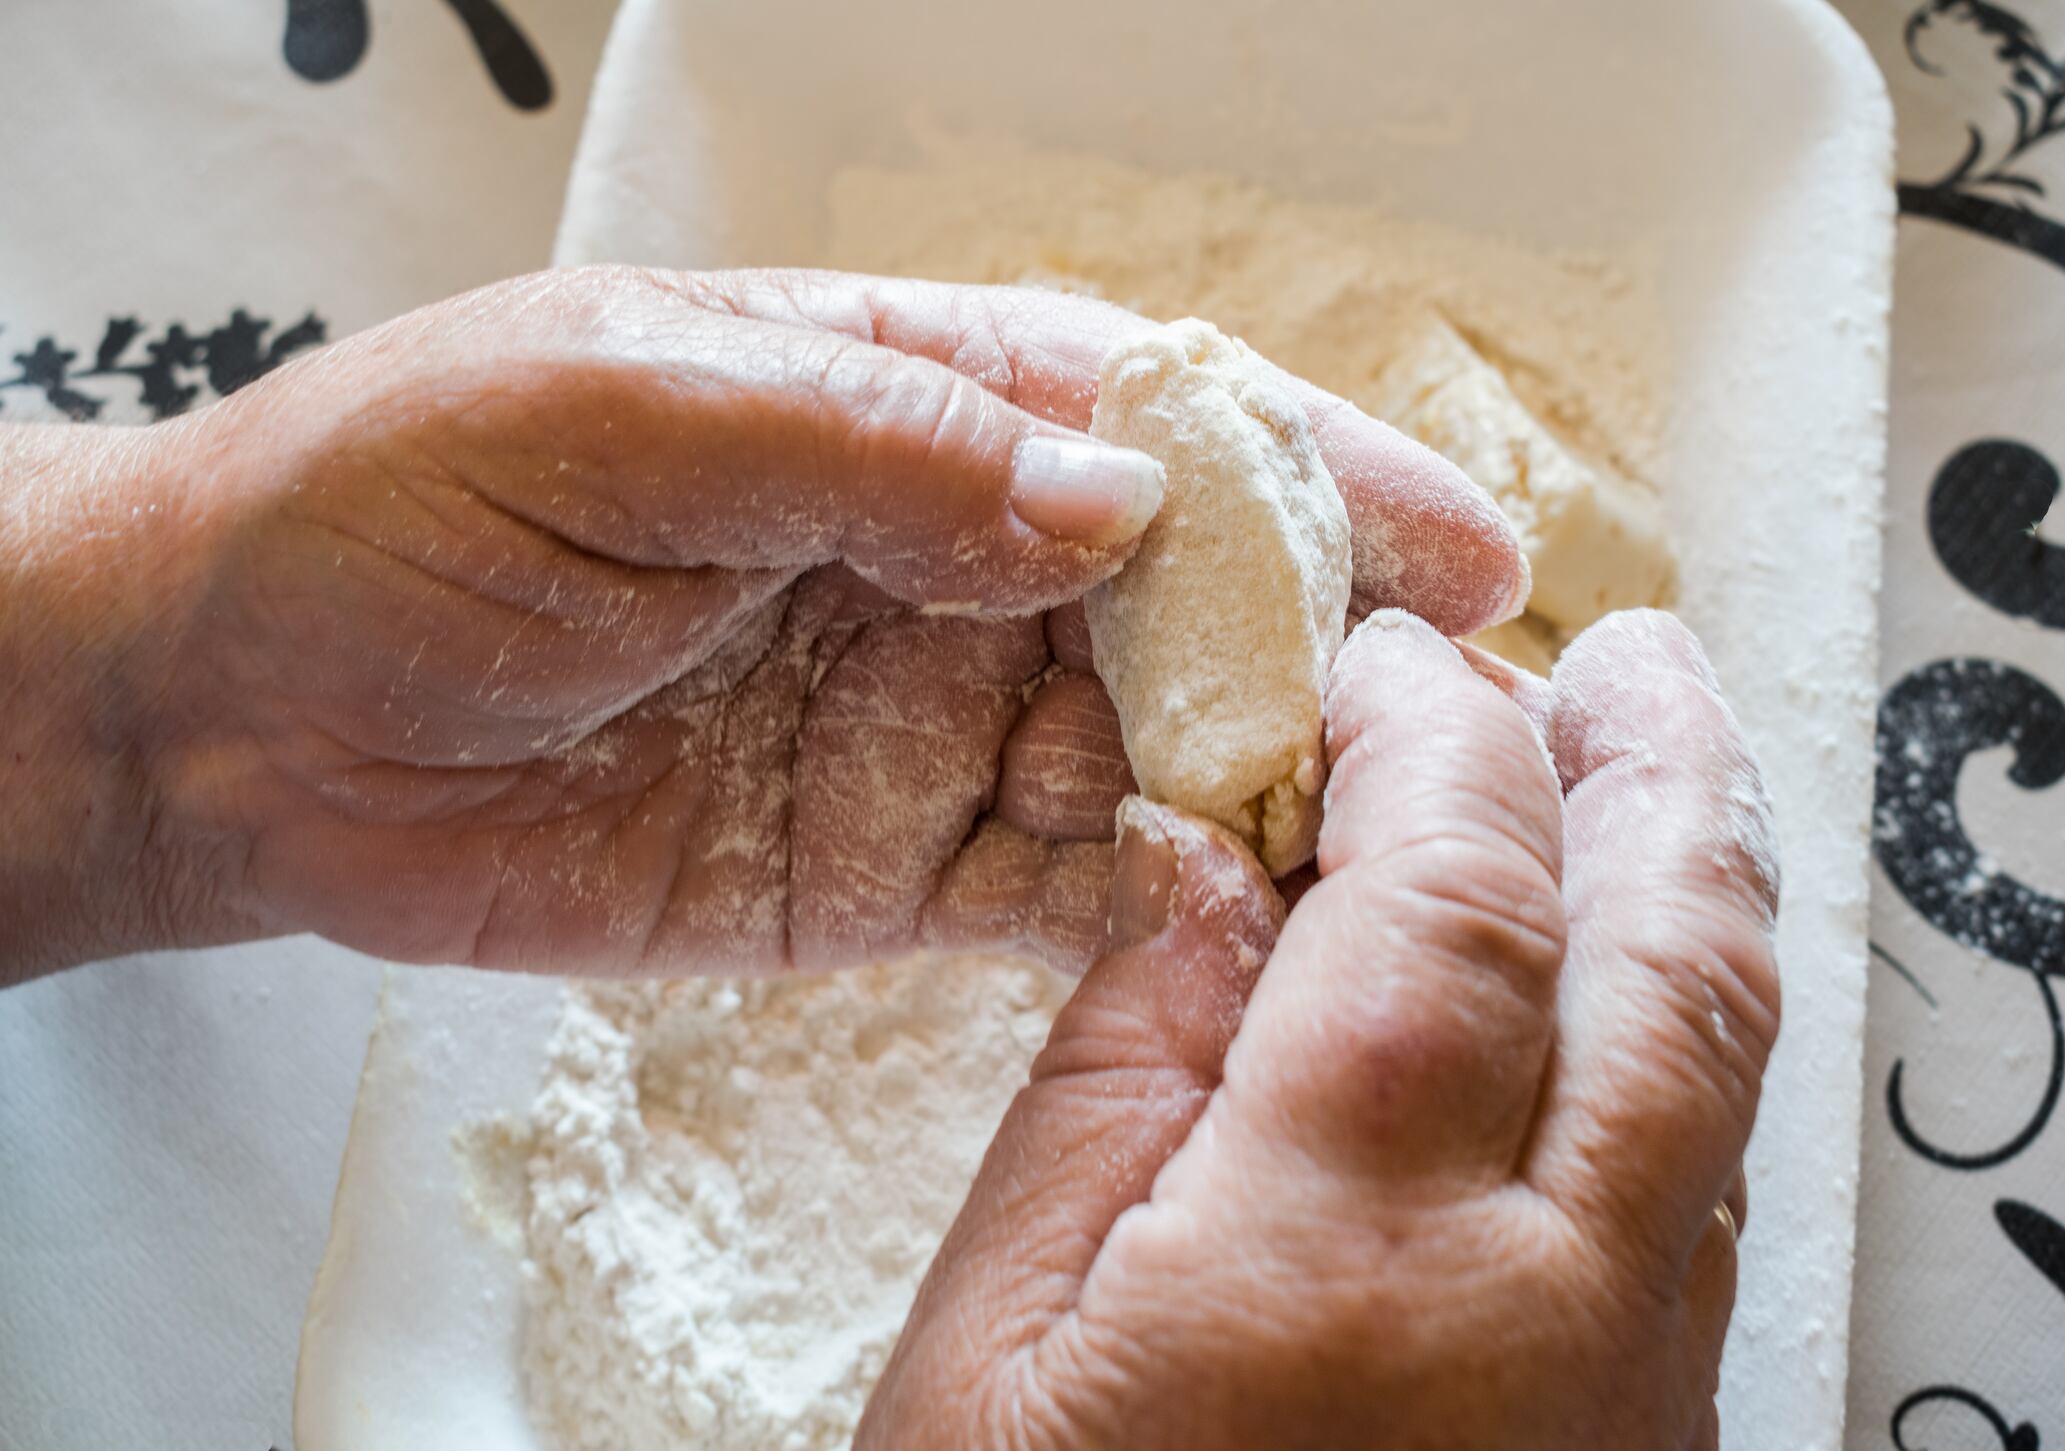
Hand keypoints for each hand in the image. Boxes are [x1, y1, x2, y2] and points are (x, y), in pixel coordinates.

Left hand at [0, 267, 1522, 977]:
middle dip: (1332, 652)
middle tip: (1463, 726)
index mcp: (895, 397)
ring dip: (1268, 793)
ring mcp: (928, 716)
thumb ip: (868, 445)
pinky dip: (1154, 906)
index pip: (1147, 417)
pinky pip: (1060, 886)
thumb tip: (1108, 496)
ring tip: (1388, 848)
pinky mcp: (890, 865)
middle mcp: (941, 555)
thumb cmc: (399, 506)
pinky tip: (1230, 923)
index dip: (1309, 478)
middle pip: (1191, 595)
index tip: (1452, 547)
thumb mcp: (620, 411)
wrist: (248, 717)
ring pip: (1152, 746)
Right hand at [861, 610, 1779, 1450]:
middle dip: (1654, 768)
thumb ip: (1116, 1078)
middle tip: (1618, 660)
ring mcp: (1636, 1393)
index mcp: (1344, 1264)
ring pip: (1721, 1072)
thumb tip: (1209, 865)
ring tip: (1647, 777)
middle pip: (1669, 956)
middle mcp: (1549, 1314)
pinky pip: (1702, 1187)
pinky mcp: (1653, 1448)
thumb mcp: (988, 1350)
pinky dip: (1673, 1037)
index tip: (1381, 659)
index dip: (1426, 735)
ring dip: (1690, 890)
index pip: (1444, 896)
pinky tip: (1612, 994)